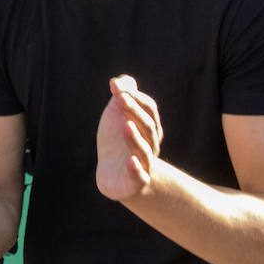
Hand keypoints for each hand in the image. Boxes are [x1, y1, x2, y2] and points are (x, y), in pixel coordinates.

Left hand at [95, 75, 162, 201]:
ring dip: (136, 138)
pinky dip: (137, 169)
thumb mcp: (118, 115)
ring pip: (144, 151)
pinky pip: (140, 176)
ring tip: (126, 126)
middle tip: (119, 100)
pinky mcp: (135, 182)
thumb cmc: (118, 140)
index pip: (149, 109)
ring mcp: (144, 164)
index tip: (116, 88)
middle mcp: (151, 144)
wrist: (113, 174)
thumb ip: (122, 95)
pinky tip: (131, 161)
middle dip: (134, 112)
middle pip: (148, 127)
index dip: (135, 97)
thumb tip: (119, 80)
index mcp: (150, 127)